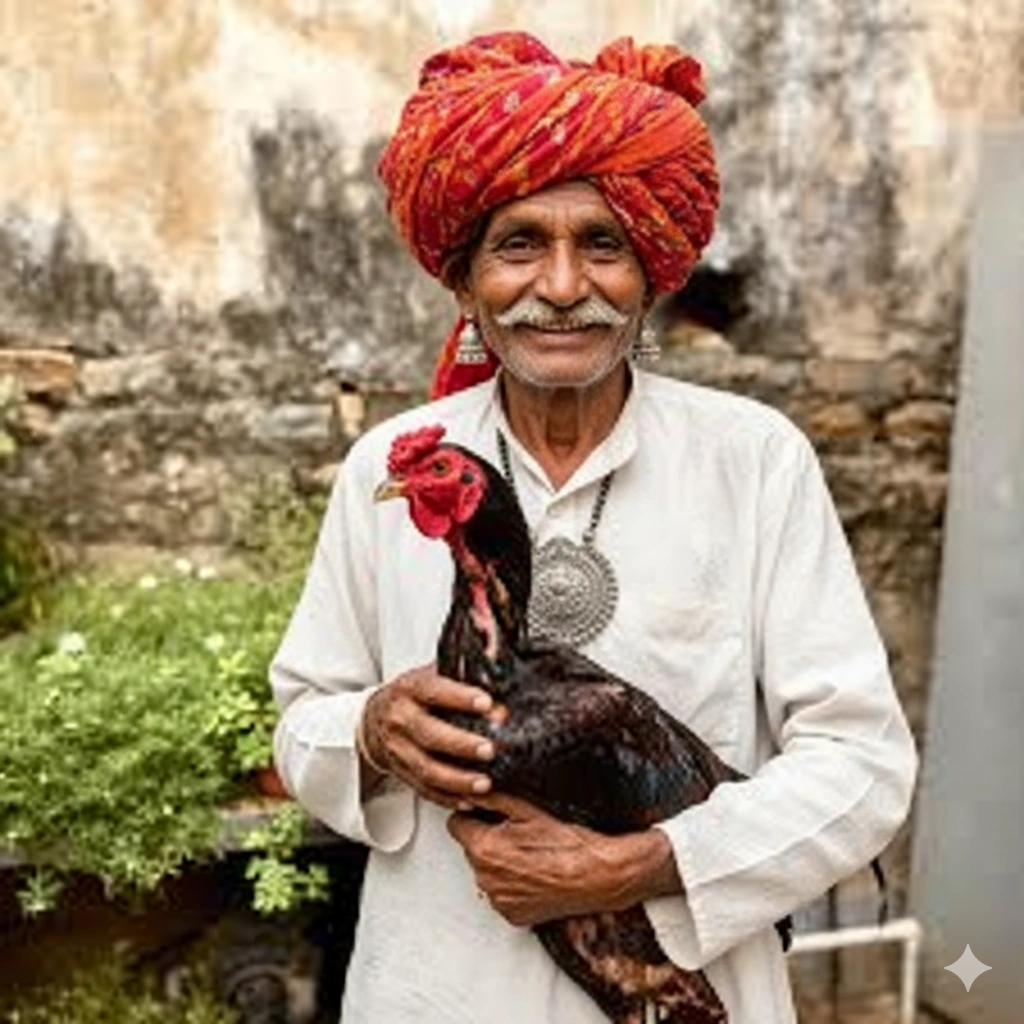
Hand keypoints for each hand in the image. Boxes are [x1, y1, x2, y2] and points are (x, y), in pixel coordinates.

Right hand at [361, 663, 495, 808]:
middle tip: (490, 750)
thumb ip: (460, 669)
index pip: (433, 690)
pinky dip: (448, 798)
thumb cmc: (412, 695)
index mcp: (410, 689)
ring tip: (485, 783)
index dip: (459, 697)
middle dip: (462, 745)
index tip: (486, 702)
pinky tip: (469, 801)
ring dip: (458, 779)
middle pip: (429, 735)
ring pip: (427, 769)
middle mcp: (401, 719)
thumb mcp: (430, 673)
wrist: (373, 719)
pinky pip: (424, 790)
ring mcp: (399, 749)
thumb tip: (496, 658)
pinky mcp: (402, 772)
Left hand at [447, 792, 681, 927]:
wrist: (598, 874)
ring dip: (500, 862)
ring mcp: (499, 900)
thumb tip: (466, 789)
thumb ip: (490, 797)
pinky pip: (503, 894)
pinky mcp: (514, 916)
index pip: (456, 825)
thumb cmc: (567, 841)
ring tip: (531, 852)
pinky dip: (513, 884)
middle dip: (487, 838)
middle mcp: (485, 879)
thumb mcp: (527, 808)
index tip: (490, 814)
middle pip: (472, 849)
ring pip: (487, 872)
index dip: (473, 815)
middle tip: (518, 832)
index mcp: (484, 849)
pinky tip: (536, 872)